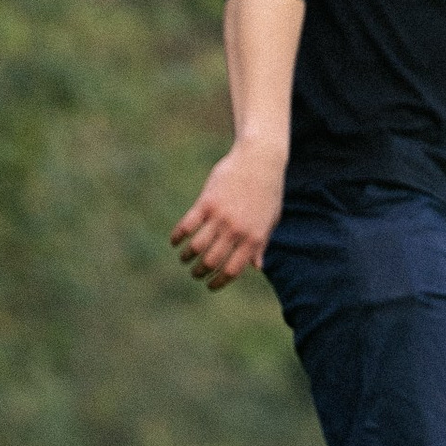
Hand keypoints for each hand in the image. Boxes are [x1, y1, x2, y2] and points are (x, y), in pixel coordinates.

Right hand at [171, 136, 287, 287]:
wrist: (260, 159)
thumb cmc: (268, 190)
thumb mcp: (271, 219)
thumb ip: (261, 244)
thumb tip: (256, 267)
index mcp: (254, 238)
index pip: (232, 270)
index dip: (218, 282)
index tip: (209, 285)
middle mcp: (237, 230)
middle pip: (211, 262)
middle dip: (199, 272)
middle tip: (195, 272)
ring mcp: (221, 216)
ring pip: (196, 246)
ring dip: (187, 257)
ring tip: (185, 258)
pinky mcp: (207, 202)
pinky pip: (187, 225)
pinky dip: (177, 236)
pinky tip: (175, 241)